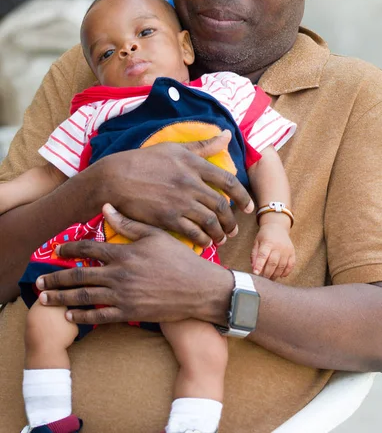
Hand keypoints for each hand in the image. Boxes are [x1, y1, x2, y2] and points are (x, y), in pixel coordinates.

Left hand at [36, 204, 232, 325]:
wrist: (198, 288)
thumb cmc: (179, 258)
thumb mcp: (156, 235)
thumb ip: (129, 223)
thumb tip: (107, 208)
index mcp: (124, 253)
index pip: (88, 249)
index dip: (69, 250)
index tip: (56, 251)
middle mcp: (119, 275)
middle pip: (79, 276)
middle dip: (56, 279)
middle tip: (39, 282)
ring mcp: (123, 296)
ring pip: (84, 297)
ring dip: (62, 299)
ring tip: (45, 300)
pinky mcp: (130, 312)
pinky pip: (100, 316)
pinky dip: (82, 317)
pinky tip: (70, 316)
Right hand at [97, 130, 252, 247]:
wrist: (115, 178)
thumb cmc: (143, 160)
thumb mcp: (174, 148)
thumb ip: (203, 145)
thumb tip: (227, 134)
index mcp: (194, 164)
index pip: (228, 181)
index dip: (243, 197)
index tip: (248, 207)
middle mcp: (190, 183)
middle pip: (222, 206)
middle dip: (231, 222)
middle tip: (233, 229)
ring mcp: (180, 202)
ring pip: (211, 223)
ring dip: (220, 234)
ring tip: (221, 239)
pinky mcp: (168, 219)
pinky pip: (194, 234)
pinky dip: (203, 241)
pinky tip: (205, 243)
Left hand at [251, 224, 295, 279]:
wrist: (277, 227)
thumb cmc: (265, 236)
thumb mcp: (257, 242)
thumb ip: (254, 255)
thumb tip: (254, 268)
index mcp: (267, 242)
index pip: (263, 255)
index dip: (259, 265)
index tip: (256, 273)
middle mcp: (278, 246)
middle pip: (273, 263)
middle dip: (267, 273)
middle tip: (263, 279)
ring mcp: (286, 250)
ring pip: (282, 266)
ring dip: (276, 275)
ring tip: (270, 279)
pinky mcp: (292, 253)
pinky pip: (290, 265)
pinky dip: (286, 272)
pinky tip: (280, 275)